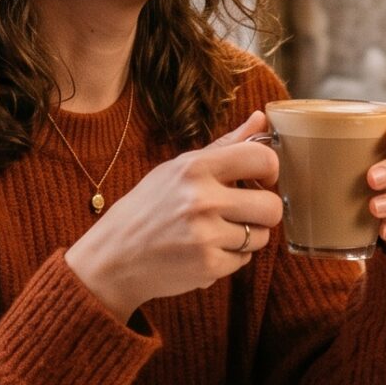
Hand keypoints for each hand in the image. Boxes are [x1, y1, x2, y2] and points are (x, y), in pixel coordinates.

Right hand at [65, 112, 283, 320]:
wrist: (114, 256)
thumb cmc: (148, 208)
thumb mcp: (178, 168)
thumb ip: (224, 146)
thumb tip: (262, 118)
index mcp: (195, 168)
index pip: (262, 158)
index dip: (270, 170)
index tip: (262, 179)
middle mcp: (201, 200)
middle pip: (272, 206)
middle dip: (263, 211)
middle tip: (243, 212)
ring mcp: (206, 236)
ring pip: (261, 236)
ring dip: (246, 237)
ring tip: (217, 233)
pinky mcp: (208, 266)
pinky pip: (244, 260)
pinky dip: (230, 258)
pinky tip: (205, 251)